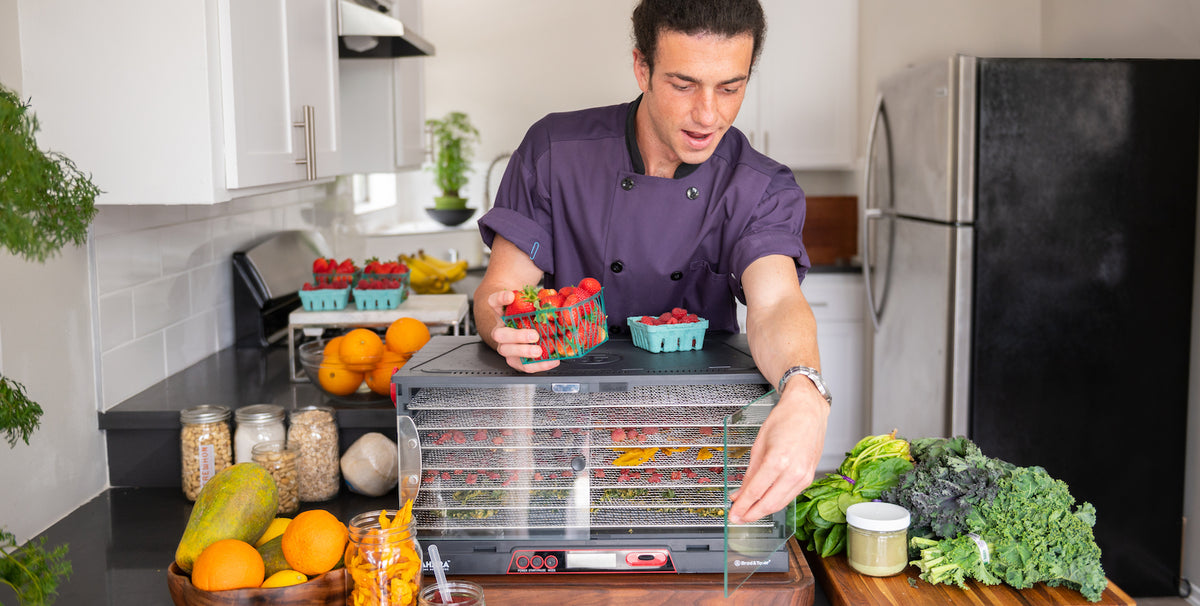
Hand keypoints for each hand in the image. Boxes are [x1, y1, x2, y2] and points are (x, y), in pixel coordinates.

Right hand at [485, 289, 559, 372]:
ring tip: (538, 351)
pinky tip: (552, 360)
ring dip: (523, 352)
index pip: (494, 302)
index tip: (511, 296)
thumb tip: (555, 298)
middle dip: (517, 336)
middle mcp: (501, 330)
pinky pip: (523, 365)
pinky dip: (539, 365)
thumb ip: (538, 301)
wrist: (524, 329)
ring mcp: (506, 346)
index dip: (500, 299)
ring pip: (507, 351)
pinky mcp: (515, 360)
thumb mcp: (530, 306)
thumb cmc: (526, 316)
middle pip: (499, 334)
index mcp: (502, 313)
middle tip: (534, 335)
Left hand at [728, 385, 828, 523]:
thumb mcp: (758, 444)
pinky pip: (790, 496)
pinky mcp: (809, 477)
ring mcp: (804, 476)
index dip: (742, 507)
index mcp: (778, 460)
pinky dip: (776, 501)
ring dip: (763, 511)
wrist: (807, 410)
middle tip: (738, 517)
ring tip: (749, 512)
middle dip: (751, 514)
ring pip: (781, 504)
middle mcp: (794, 471)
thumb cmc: (785, 419)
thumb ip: (749, 473)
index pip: (755, 492)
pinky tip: (766, 501)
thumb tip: (740, 492)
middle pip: (769, 504)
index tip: (733, 514)